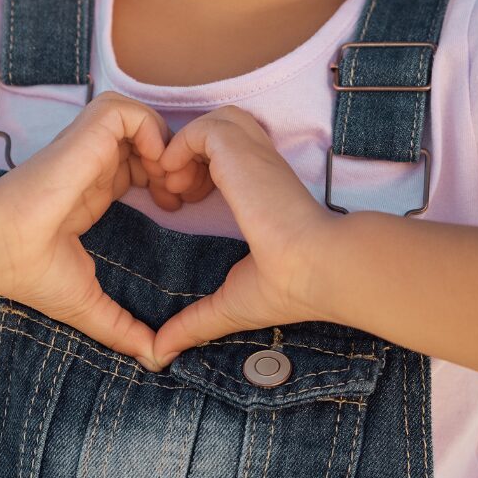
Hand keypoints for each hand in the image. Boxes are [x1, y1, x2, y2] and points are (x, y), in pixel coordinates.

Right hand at [0, 90, 184, 370]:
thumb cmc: (30, 270)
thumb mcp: (87, 304)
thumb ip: (122, 329)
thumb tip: (156, 361)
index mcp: (95, 189)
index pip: (142, 166)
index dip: (167, 180)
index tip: (176, 209)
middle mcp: (95, 163)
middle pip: (150, 140)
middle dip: (176, 162)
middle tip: (184, 196)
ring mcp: (90, 146)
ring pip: (142, 119)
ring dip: (166, 144)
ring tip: (169, 183)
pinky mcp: (86, 135)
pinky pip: (129, 112)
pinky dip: (151, 132)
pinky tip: (154, 170)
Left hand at [150, 106, 339, 364]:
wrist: (317, 268)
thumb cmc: (288, 285)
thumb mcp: (229, 302)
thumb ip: (194, 321)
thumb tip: (160, 355)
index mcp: (259, 186)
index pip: (220, 155)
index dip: (190, 172)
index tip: (177, 206)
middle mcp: (258, 162)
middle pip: (213, 131)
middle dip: (183, 157)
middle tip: (171, 196)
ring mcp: (252, 152)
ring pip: (208, 122)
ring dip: (181, 150)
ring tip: (174, 190)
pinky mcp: (241, 148)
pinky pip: (199, 128)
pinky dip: (180, 149)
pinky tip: (177, 186)